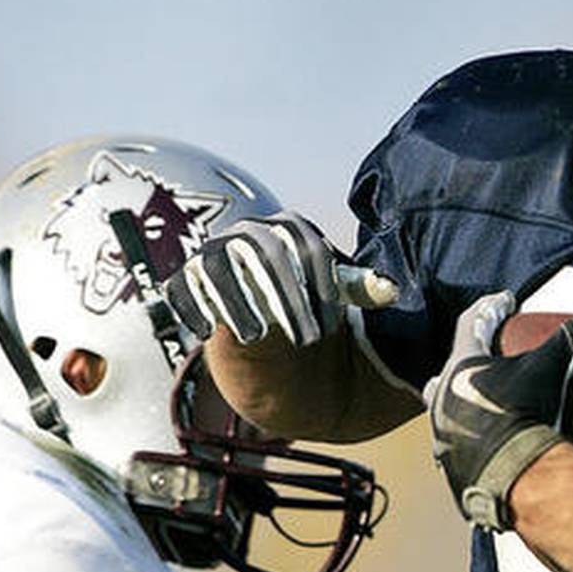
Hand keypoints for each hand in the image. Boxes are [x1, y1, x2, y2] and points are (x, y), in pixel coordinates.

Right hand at [166, 211, 396, 350]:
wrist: (266, 318)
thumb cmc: (307, 300)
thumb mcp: (335, 295)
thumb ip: (358, 288)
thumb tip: (390, 289)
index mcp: (288, 231)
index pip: (308, 248)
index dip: (323, 285)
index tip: (336, 325)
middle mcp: (249, 235)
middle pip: (267, 256)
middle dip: (289, 298)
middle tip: (309, 340)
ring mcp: (216, 255)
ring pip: (220, 268)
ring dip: (239, 302)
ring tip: (258, 335)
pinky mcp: (190, 281)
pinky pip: (183, 288)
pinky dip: (192, 306)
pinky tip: (207, 333)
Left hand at [426, 294, 572, 528]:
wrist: (511, 476)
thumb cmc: (523, 414)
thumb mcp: (548, 370)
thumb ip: (571, 340)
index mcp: (461, 366)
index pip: (472, 322)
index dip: (491, 308)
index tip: (505, 302)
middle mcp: (443, 396)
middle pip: (451, 367)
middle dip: (468, 359)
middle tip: (487, 358)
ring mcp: (442, 432)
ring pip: (445, 406)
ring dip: (462, 400)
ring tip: (482, 401)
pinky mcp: (449, 462)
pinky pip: (455, 442)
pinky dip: (468, 436)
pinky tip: (482, 440)